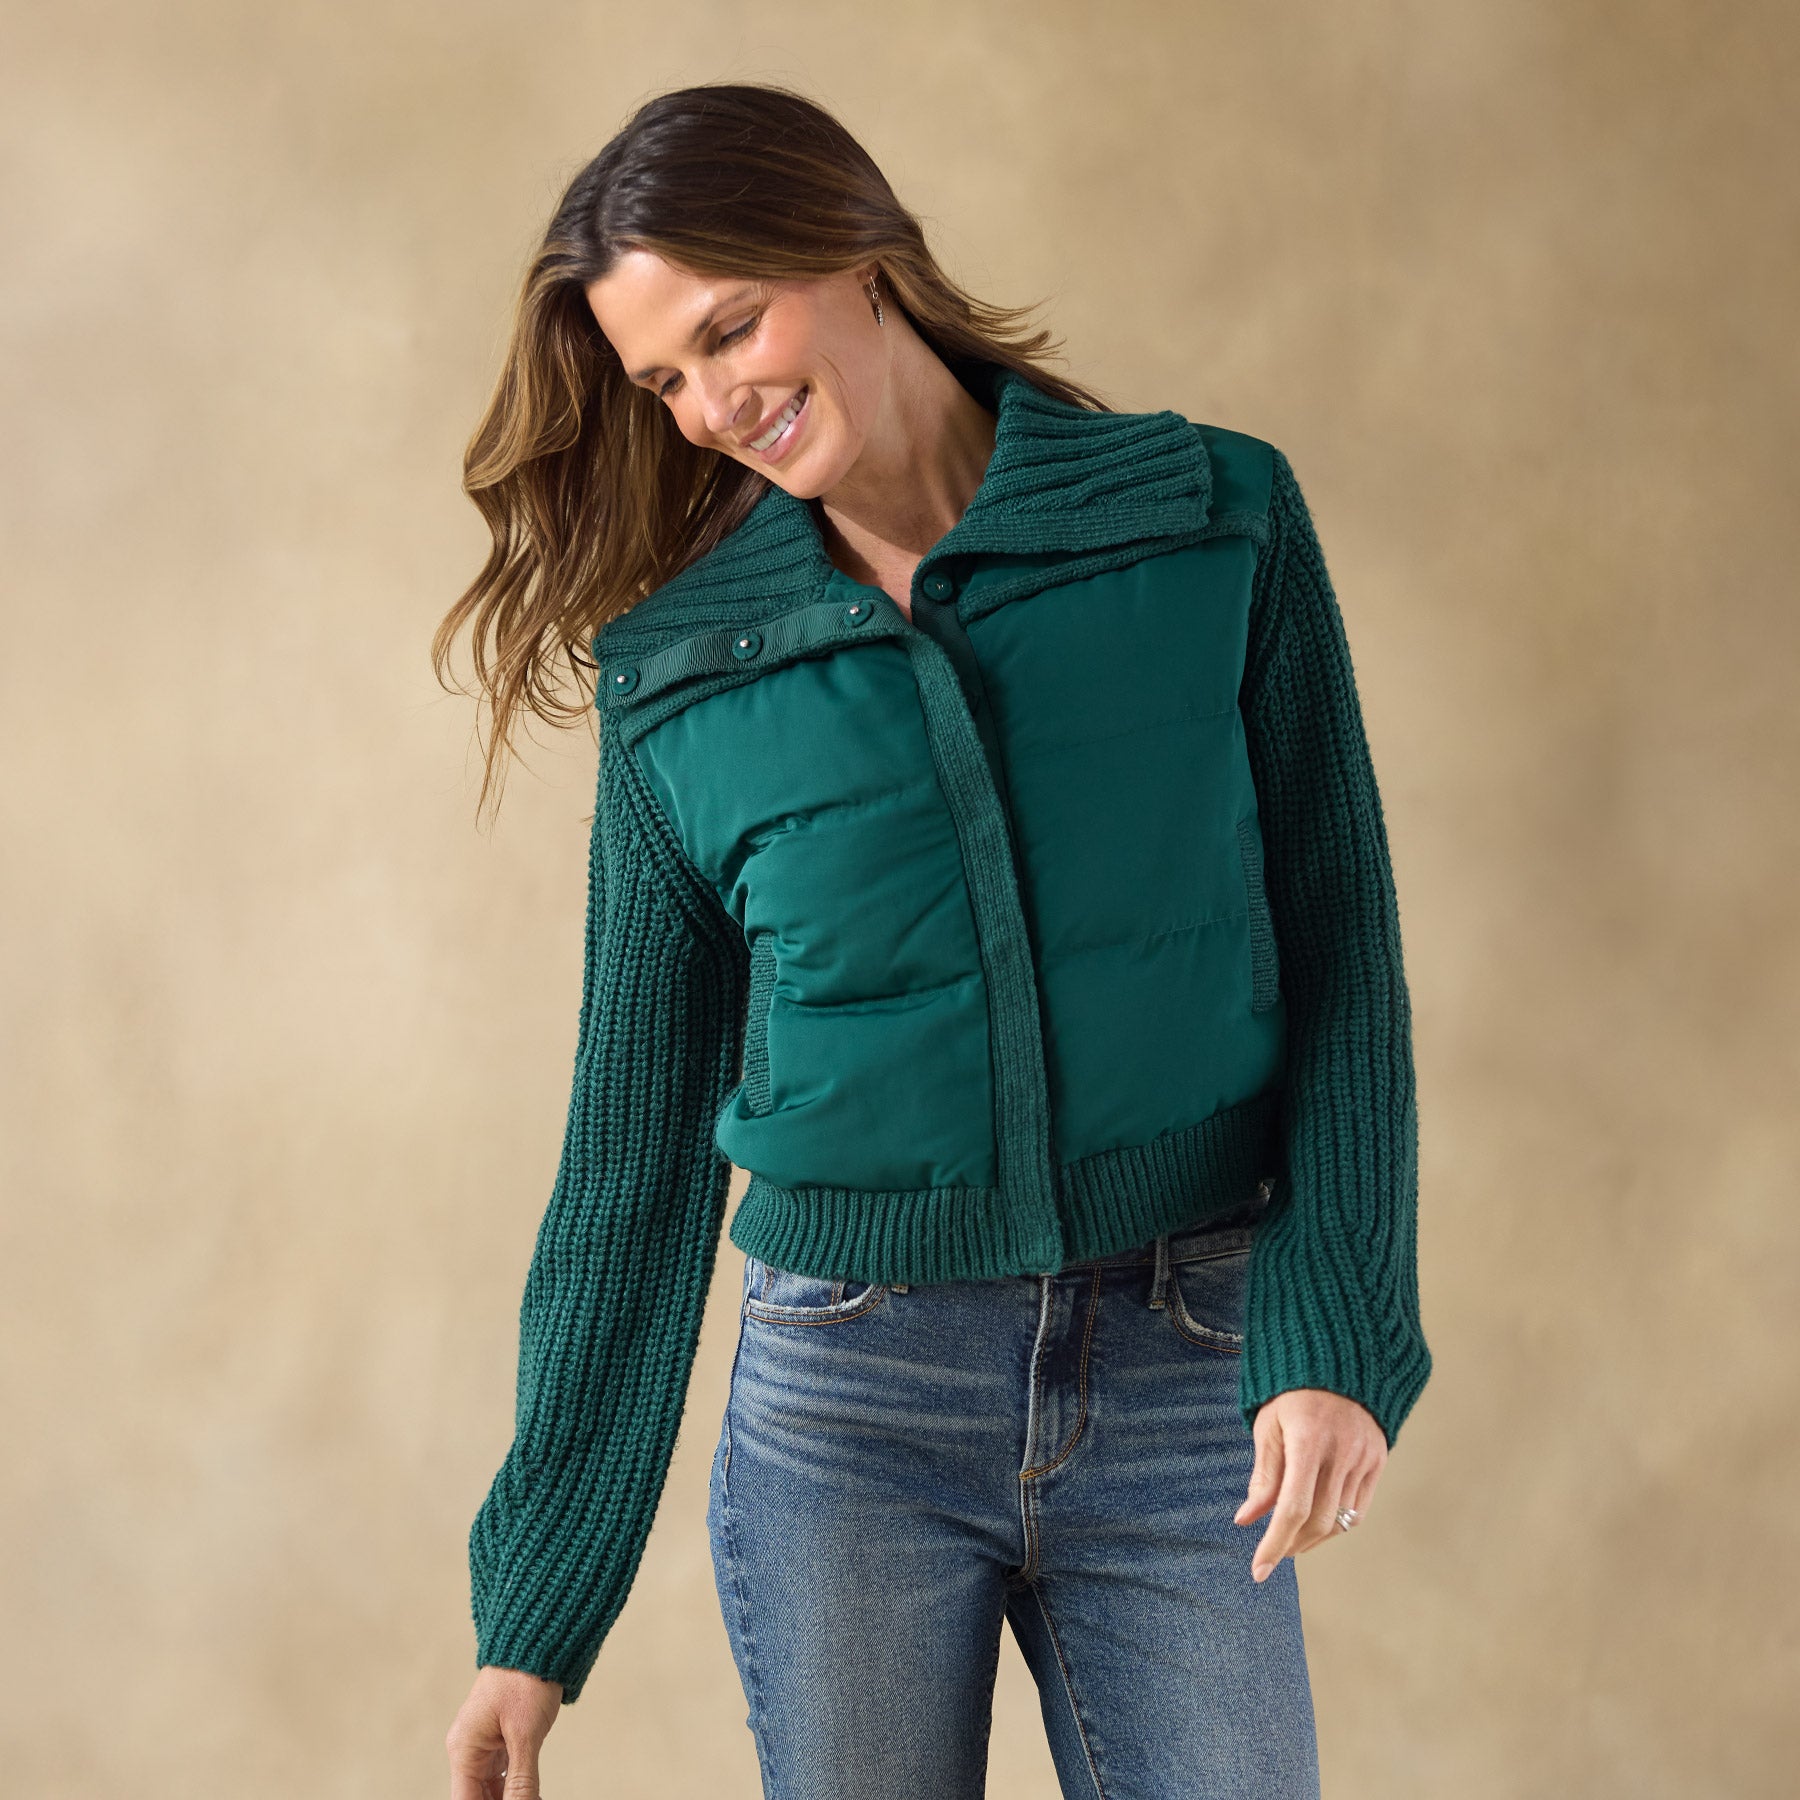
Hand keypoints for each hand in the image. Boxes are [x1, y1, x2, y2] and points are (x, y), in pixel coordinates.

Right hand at [447, 1665, 562, 1798]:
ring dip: (509, 1798)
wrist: (538, 1641)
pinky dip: (516, 1787)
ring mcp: (484, 1744)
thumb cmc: (526, 1680)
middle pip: (477, 1796)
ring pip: (491, 1790)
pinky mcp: (501, 1739)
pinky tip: (531, 1794)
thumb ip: (521, 1781)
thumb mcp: (525, 1735)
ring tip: (531, 1798)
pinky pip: (504, 1775)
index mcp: (463, 1749)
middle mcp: (469, 1749)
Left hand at [1233, 1387, 1385, 1581]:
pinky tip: (1316, 1525)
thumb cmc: (1292, 1393)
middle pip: (1318, 1522)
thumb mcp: (1268, 1426)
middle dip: (1291, 1545)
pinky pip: (1358, 1509)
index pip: (1292, 1509)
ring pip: (1340, 1521)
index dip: (1274, 1545)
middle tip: (1272, 1554)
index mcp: (1308, 1440)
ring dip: (1313, 1539)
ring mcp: (1365, 1457)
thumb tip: (1246, 1520)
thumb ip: (1263, 1476)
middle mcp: (1342, 1452)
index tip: (1258, 1571)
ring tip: (1290, 1539)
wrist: (1339, 1359)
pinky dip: (1336, 1525)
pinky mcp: (1378, 1460)